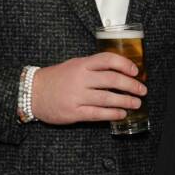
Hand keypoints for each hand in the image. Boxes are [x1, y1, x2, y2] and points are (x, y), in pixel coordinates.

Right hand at [30, 53, 146, 124]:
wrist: (32, 92)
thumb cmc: (56, 78)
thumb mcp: (74, 65)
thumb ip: (93, 67)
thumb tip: (119, 71)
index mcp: (81, 64)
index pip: (107, 60)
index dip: (125, 64)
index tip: (136, 71)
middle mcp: (80, 79)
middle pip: (112, 80)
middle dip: (131, 85)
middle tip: (142, 90)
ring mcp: (76, 96)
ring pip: (107, 99)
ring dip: (125, 101)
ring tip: (136, 103)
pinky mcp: (74, 112)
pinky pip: (97, 114)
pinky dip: (112, 114)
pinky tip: (121, 114)